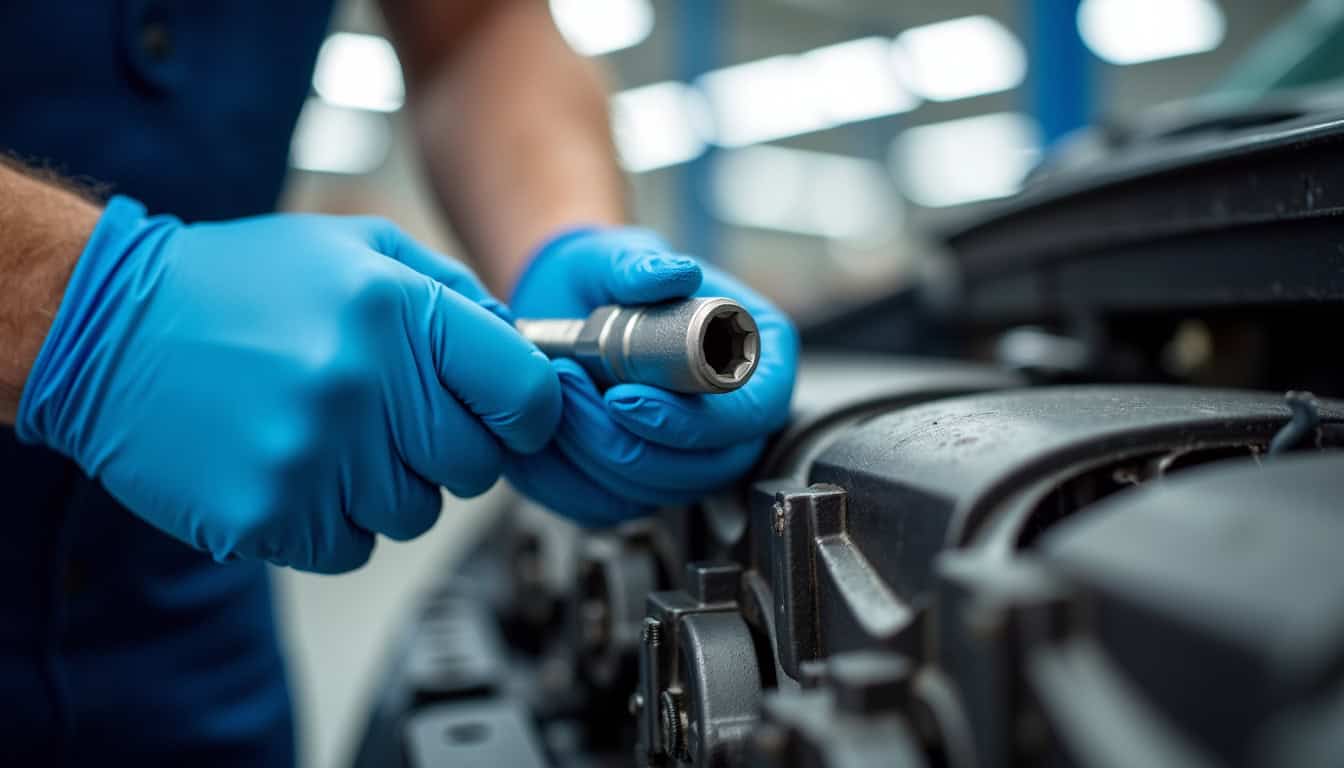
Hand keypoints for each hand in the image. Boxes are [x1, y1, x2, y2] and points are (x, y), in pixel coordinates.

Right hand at [17, 196, 560, 571]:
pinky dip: (336, 520)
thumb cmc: (241, 286)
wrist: (111, 330)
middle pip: (476, 466)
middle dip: (451, 448)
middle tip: (398, 419)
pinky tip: (297, 468)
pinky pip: (354, 548)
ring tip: (332, 436)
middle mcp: (361, 386)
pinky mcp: (269, 515)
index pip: (525, 394)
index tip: (510, 415)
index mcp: (395, 311)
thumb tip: (522, 346)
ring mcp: (312, 458)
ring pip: (415, 514)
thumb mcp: (357, 248)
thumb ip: (453, 292)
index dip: (528, 412)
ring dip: (389, 485)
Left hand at [503, 227, 797, 524]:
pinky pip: (607, 505)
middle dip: (626, 443)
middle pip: (703, 469)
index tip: (624, 395)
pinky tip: (543, 427)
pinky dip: (566, 474)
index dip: (689, 420)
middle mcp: (736, 419)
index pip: (748, 415)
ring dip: (590, 454)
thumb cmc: (608, 276)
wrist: (563, 302)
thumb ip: (643, 263)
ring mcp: (692, 458)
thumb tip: (674, 273)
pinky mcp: (642, 484)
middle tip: (570, 391)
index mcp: (758, 360)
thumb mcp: (619, 255)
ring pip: (652, 492)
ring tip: (554, 394)